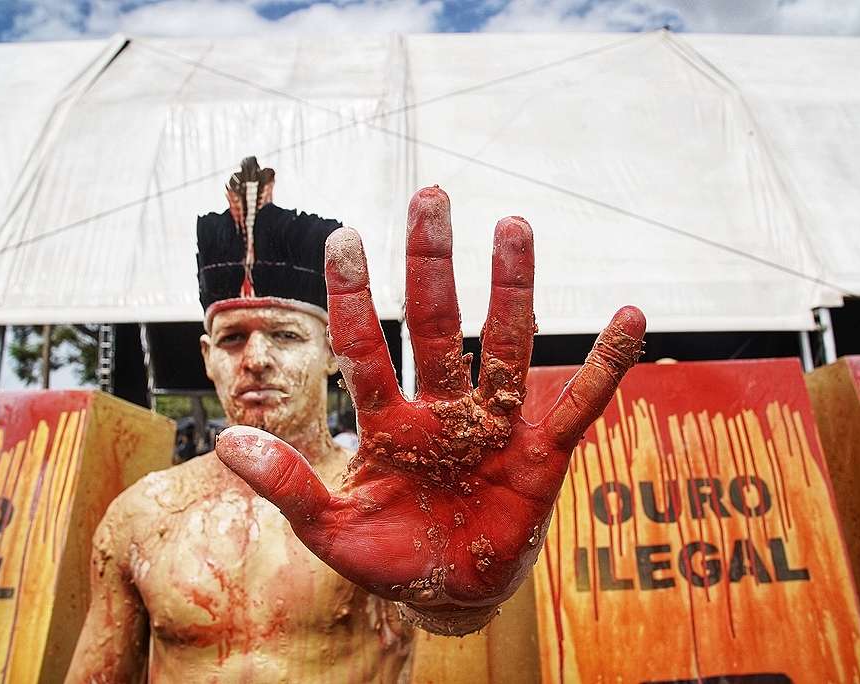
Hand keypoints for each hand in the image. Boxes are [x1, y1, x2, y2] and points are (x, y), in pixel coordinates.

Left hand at [217, 187, 644, 634]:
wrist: (449, 591)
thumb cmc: (387, 556)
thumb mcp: (329, 529)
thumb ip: (287, 486)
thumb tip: (227, 438)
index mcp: (389, 425)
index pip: (366, 349)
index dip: (354, 297)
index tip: (345, 235)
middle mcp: (442, 411)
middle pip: (437, 327)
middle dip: (432, 265)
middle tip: (430, 196)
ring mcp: (494, 428)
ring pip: (505, 347)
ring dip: (511, 290)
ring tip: (514, 228)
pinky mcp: (541, 455)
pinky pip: (579, 404)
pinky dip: (605, 366)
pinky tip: (631, 318)